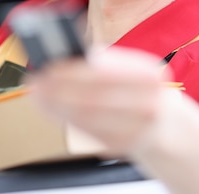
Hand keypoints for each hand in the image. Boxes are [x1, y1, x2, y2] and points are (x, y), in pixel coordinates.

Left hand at [25, 46, 174, 157]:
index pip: (103, 72)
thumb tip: (61, 51)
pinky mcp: (124, 146)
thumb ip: (99, 59)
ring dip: (55, 104)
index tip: (46, 67)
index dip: (70, 71)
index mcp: (148, 74)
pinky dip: (64, 117)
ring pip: (87, 116)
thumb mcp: (127, 67)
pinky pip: (88, 131)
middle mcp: (148, 102)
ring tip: (37, 94)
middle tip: (34, 82)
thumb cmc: (135, 87)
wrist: (164, 123)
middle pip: (91, 97)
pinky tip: (50, 108)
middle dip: (56, 89)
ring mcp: (138, 129)